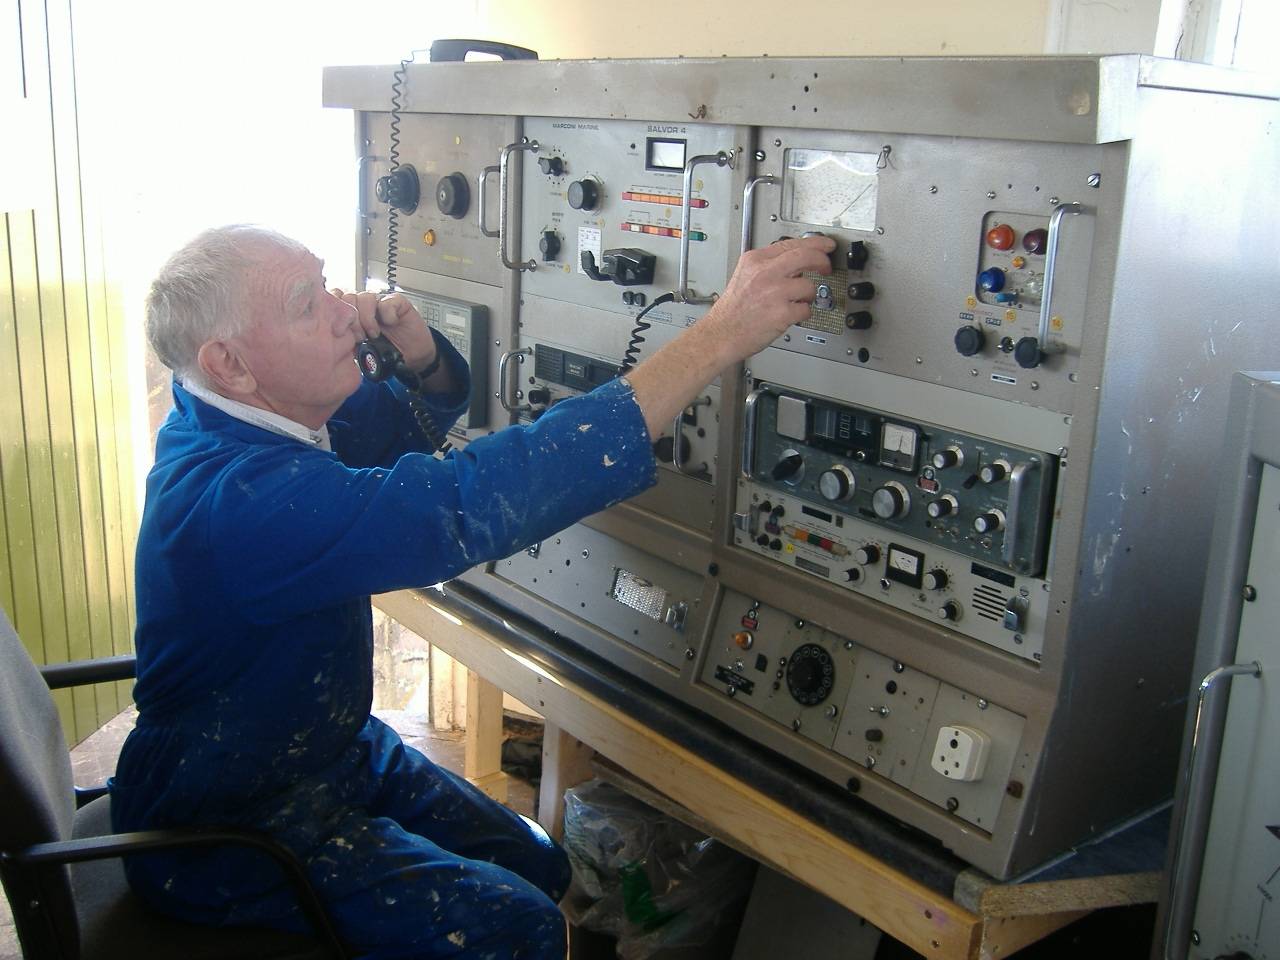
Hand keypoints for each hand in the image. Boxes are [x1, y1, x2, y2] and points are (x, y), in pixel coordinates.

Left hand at [330, 289, 436, 373]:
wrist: (412, 357)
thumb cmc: (386, 353)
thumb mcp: (360, 351)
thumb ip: (347, 341)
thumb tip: (331, 337)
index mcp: (352, 315)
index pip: (335, 298)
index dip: (333, 309)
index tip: (338, 330)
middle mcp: (364, 306)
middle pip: (348, 296)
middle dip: (352, 319)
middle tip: (359, 337)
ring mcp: (380, 303)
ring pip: (365, 297)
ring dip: (368, 318)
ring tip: (374, 334)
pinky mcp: (397, 303)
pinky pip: (386, 301)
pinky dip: (387, 314)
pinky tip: (391, 323)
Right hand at [700, 235, 835, 365]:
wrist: (721, 334)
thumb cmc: (732, 311)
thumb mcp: (745, 276)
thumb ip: (769, 266)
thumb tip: (795, 264)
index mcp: (755, 260)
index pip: (791, 243)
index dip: (814, 243)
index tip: (825, 245)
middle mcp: (765, 273)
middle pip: (807, 256)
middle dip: (822, 261)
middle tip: (826, 267)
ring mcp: (775, 293)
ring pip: (809, 286)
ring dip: (807, 295)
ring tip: (796, 302)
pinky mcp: (782, 313)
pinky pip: (806, 309)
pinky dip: (802, 314)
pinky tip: (790, 315)